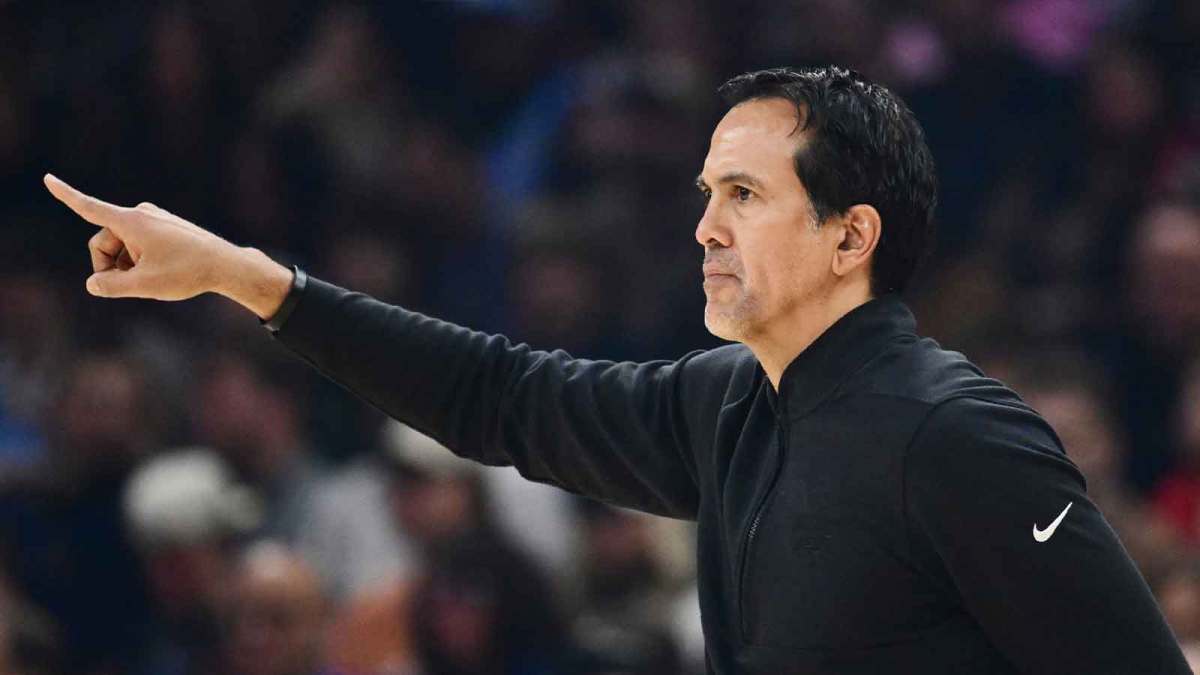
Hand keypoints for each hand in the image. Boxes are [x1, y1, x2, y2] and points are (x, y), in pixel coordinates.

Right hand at [44, 173, 242, 300]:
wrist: (226, 265)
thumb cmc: (187, 273)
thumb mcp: (145, 285)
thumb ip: (111, 286)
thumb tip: (93, 283)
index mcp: (132, 221)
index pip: (90, 208)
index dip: (66, 195)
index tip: (48, 179)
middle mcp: (140, 214)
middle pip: (102, 242)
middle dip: (108, 266)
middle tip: (132, 284)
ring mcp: (153, 219)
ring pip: (120, 247)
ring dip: (127, 265)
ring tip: (154, 277)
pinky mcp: (162, 227)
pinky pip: (137, 246)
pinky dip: (140, 261)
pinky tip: (163, 271)